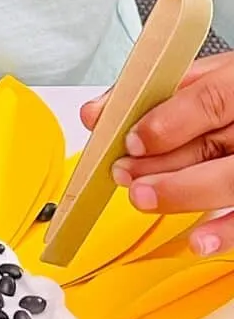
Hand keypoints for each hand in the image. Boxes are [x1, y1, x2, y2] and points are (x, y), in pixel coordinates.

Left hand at [80, 52, 233, 256]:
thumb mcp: (206, 78)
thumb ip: (154, 93)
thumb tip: (96, 113)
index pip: (210, 101)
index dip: (168, 122)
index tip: (132, 141)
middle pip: (214, 146)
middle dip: (163, 164)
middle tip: (124, 173)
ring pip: (230, 180)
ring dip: (182, 194)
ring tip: (142, 197)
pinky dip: (226, 231)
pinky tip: (197, 240)